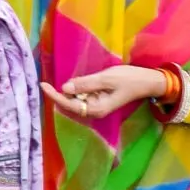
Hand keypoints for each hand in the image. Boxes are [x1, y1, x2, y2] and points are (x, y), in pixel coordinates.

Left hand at [41, 63, 170, 122]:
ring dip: (66, 92)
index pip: (69, 104)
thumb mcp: (106, 78)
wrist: (147, 81)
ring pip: (75, 100)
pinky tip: (72, 82)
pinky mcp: (99, 99)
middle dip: (57, 94)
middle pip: (70, 103)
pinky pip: (83, 96)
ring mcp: (97, 105)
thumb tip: (65, 88)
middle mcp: (95, 110)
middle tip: (44, 81)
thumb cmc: (129, 79)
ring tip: (52, 81)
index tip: (42, 85)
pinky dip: (75, 89)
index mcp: (96, 108)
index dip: (54, 95)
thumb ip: (86, 84)